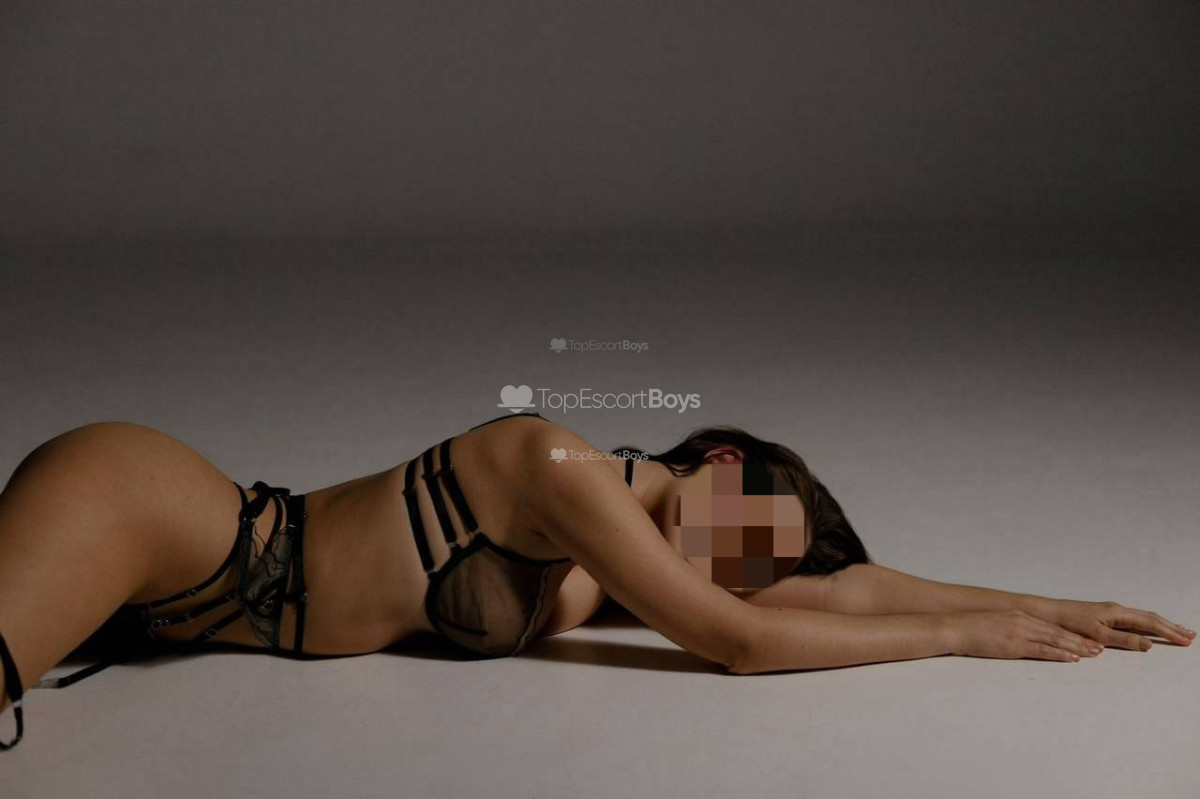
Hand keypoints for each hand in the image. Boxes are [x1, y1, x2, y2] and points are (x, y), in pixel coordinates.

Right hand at [946, 609, 1107, 661]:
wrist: (954, 628)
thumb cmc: (967, 629)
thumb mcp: (991, 625)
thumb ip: (1007, 629)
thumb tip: (1014, 638)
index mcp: (1018, 616)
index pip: (1050, 626)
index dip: (1070, 634)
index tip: (1085, 640)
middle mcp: (1023, 622)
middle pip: (1058, 632)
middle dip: (1080, 641)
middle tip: (1098, 648)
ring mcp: (1020, 633)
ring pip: (1055, 640)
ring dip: (1076, 647)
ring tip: (1093, 654)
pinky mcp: (1015, 645)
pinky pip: (1043, 650)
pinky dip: (1060, 654)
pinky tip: (1072, 659)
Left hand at [1033, 598, 1195, 650]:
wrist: (1049, 614)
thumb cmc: (1070, 624)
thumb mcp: (1098, 636)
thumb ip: (1124, 640)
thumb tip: (1149, 644)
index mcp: (1118, 613)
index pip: (1150, 623)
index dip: (1169, 632)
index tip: (1186, 640)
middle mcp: (1117, 610)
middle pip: (1150, 619)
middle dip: (1171, 627)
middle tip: (1190, 636)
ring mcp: (1111, 612)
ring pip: (1143, 619)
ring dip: (1162, 625)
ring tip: (1178, 632)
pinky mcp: (1105, 616)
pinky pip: (1133, 620)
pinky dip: (1147, 625)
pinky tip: (1150, 630)